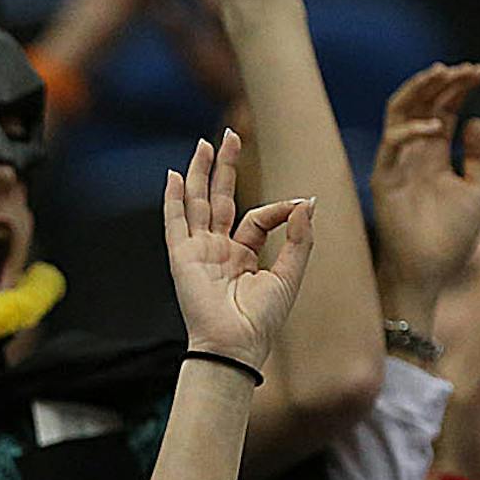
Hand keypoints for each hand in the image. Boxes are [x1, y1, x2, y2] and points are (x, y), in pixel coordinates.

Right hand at [162, 131, 313, 372]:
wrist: (235, 345)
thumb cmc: (262, 320)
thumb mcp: (290, 274)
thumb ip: (298, 237)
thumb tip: (306, 201)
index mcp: (242, 256)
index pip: (255, 217)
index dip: (277, 208)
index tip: (295, 206)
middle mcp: (218, 250)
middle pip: (220, 199)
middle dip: (225, 167)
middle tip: (230, 135)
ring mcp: (198, 252)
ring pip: (198, 204)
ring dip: (200, 174)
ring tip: (204, 145)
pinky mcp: (182, 258)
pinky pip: (176, 224)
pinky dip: (173, 200)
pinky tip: (172, 177)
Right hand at [372, 63, 479, 319]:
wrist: (428, 273)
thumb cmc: (450, 238)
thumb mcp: (477, 190)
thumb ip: (478, 156)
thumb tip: (475, 120)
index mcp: (434, 156)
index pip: (442, 110)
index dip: (458, 88)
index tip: (479, 72)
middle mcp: (413, 155)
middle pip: (420, 104)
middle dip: (441, 81)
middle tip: (466, 68)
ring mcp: (396, 165)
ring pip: (398, 113)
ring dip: (419, 91)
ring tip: (444, 75)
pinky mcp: (384, 180)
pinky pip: (391, 144)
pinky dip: (411, 130)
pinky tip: (438, 125)